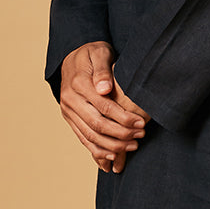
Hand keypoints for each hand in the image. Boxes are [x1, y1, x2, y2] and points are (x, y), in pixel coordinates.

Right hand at [59, 41, 149, 172]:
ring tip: (132, 146)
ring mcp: (68, 111)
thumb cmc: (92, 54)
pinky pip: (82, 139)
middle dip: (121, 134)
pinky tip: (113, 155)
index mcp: (78, 83)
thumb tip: (104, 88)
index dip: (124, 117)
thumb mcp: (99, 53)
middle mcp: (70, 99)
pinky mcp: (69, 119)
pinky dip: (97, 150)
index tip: (142, 123)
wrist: (71, 58)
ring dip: (112, 145)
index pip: (104, 106)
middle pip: (97, 124)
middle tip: (140, 136)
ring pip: (90, 135)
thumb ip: (103, 70)